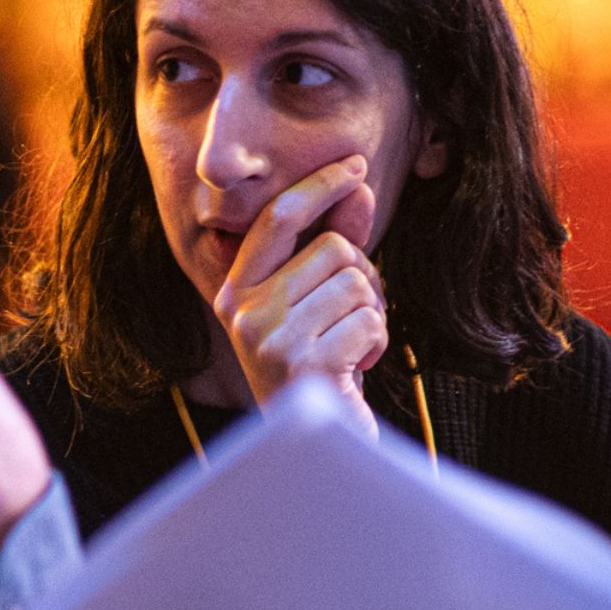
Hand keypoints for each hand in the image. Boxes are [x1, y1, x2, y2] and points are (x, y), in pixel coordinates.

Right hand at [211, 155, 384, 436]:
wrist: (314, 444)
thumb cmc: (318, 364)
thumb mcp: (319, 301)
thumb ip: (334, 245)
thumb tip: (359, 189)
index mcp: (235, 291)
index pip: (278, 219)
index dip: (319, 186)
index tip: (356, 165)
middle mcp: (242, 311)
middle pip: (333, 249)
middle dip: (362, 277)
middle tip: (353, 317)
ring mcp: (267, 339)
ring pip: (356, 283)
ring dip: (371, 313)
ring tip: (350, 345)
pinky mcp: (301, 365)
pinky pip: (368, 321)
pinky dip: (375, 343)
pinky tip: (354, 367)